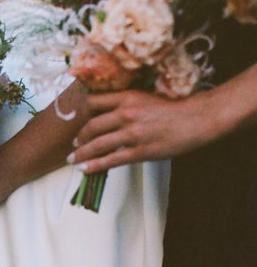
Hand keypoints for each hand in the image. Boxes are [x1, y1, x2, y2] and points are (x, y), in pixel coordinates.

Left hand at [68, 89, 221, 173]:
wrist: (195, 120)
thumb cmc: (173, 109)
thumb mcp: (145, 99)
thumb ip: (126, 105)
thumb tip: (106, 114)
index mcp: (127, 97)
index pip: (93, 102)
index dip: (79, 111)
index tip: (71, 118)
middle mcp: (126, 113)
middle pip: (91, 125)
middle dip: (78, 137)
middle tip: (72, 143)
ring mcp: (132, 133)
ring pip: (98, 144)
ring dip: (82, 153)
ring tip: (73, 158)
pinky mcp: (140, 151)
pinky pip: (111, 160)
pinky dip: (95, 165)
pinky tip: (85, 169)